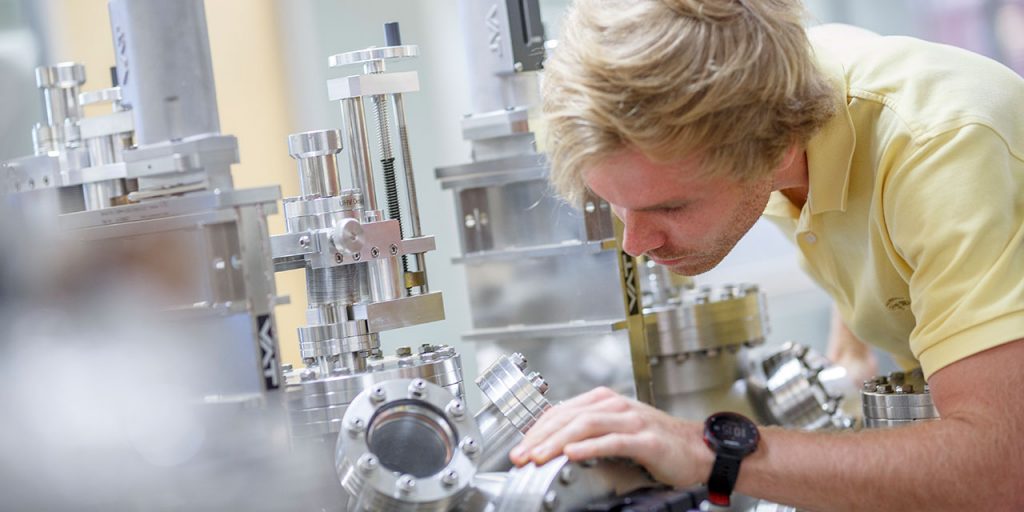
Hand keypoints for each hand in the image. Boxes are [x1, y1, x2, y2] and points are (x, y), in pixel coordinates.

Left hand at [509, 387, 712, 487]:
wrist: (697, 449)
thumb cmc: (657, 442)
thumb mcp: (616, 430)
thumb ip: (588, 431)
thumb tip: (552, 441)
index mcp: (604, 401)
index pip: (561, 411)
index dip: (536, 429)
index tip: (519, 447)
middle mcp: (615, 405)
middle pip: (568, 416)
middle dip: (539, 437)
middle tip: (521, 455)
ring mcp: (631, 421)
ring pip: (585, 425)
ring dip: (557, 441)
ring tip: (539, 456)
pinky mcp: (646, 440)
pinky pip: (613, 441)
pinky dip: (590, 447)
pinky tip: (573, 454)